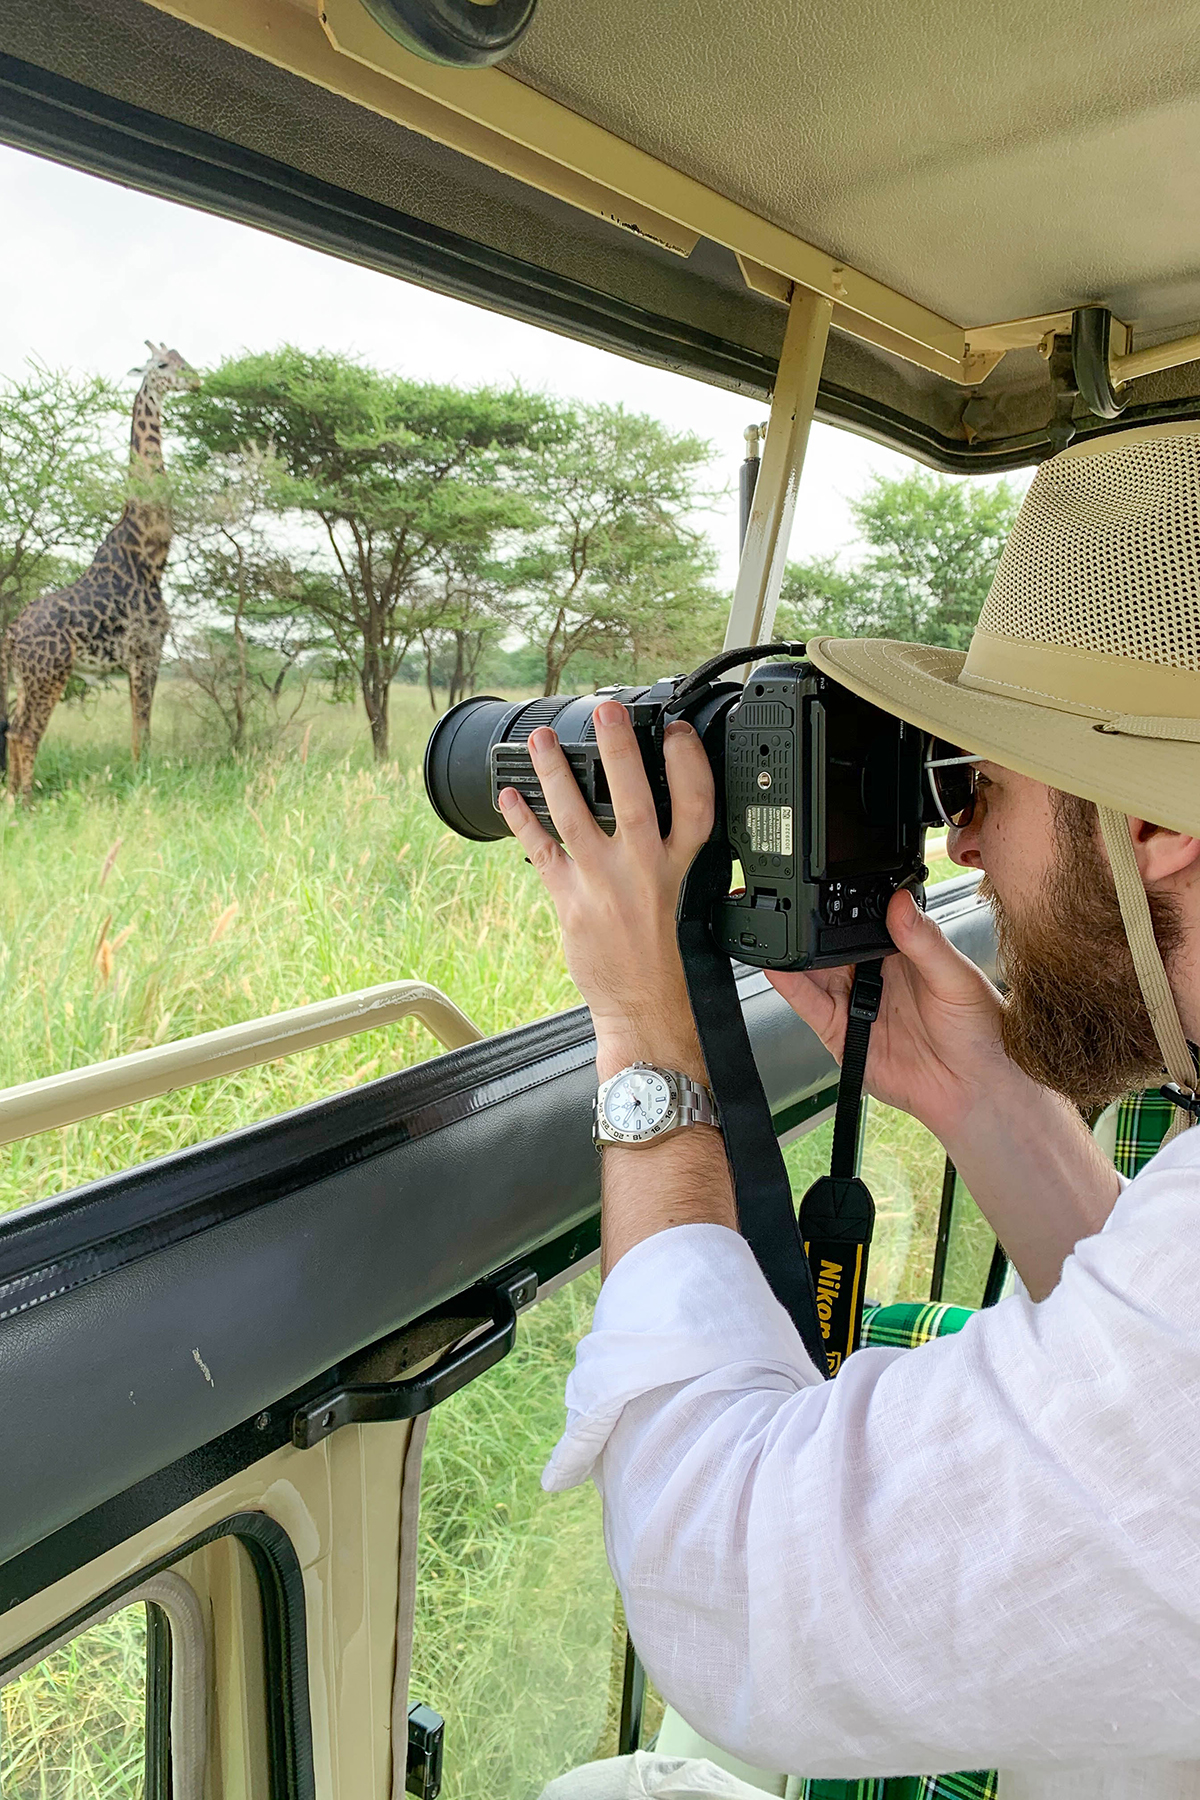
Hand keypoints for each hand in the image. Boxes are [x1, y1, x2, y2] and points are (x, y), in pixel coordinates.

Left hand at [497, 702, 713, 1079]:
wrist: (640, 1002)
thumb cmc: (658, 952)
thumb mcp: (678, 893)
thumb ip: (665, 850)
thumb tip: (644, 806)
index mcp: (678, 867)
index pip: (696, 804)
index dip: (690, 764)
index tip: (676, 732)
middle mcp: (644, 869)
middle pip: (636, 798)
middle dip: (620, 752)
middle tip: (607, 712)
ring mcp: (604, 883)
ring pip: (576, 816)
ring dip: (555, 774)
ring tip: (540, 741)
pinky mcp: (572, 900)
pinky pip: (542, 850)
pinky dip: (521, 821)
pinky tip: (508, 796)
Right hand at [768, 889, 1027, 1143]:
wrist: (974, 1086)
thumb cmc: (978, 1030)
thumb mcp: (956, 976)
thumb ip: (924, 940)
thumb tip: (901, 902)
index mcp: (901, 953)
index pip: (862, 922)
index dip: (844, 906)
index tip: (828, 887)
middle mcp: (873, 976)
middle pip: (830, 946)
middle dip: (809, 927)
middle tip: (794, 907)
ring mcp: (854, 1004)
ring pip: (813, 973)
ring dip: (793, 955)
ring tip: (777, 934)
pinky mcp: (840, 1034)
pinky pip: (809, 1008)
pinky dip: (790, 988)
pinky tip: (779, 970)